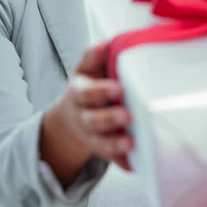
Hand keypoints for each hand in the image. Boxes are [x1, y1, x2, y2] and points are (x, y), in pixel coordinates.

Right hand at [41, 43, 132, 182]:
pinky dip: (122, 163)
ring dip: (114, 143)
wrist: (72, 115)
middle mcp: (82, 116)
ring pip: (99, 142)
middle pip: (92, 120)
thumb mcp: (87, 68)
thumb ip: (95, 56)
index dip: (101, 91)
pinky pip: (111, 159)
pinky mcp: (101, 150)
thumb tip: (106, 42)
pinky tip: (134, 165)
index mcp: (79, 92)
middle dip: (109, 119)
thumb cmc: (88, 85)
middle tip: (127, 115)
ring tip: (130, 142)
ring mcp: (91, 136)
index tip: (119, 88)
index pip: (87, 92)